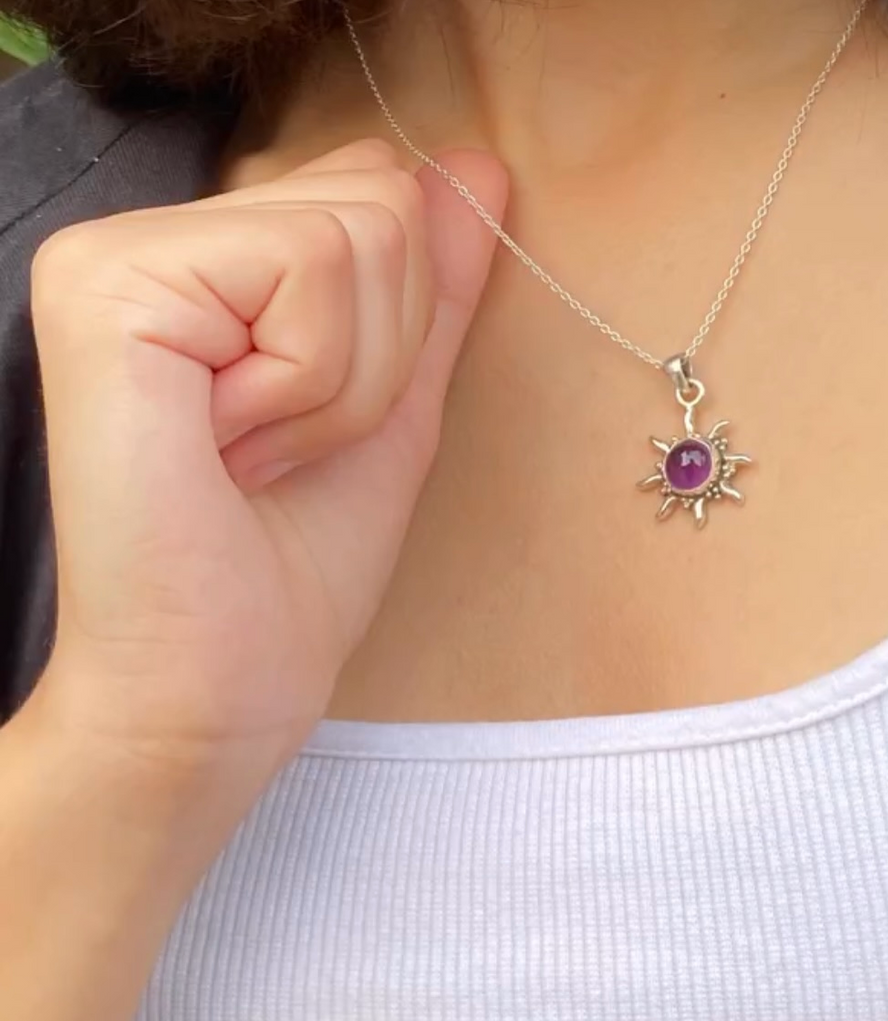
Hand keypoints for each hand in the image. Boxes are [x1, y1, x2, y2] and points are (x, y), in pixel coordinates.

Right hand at [27, 139, 506, 793]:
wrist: (220, 684)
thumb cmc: (296, 565)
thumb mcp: (394, 403)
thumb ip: (433, 284)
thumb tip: (477, 168)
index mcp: (212, 264)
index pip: (378, 189)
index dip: (398, 325)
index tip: (319, 422)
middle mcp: (151, 237)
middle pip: (381, 200)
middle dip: (380, 355)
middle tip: (287, 446)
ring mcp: (119, 252)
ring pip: (361, 232)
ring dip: (347, 381)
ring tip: (258, 452)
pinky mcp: (108, 285)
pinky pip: (309, 269)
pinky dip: (311, 385)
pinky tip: (227, 447)